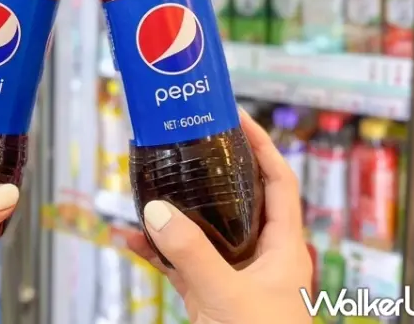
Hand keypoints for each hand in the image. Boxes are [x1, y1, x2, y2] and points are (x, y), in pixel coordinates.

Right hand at [128, 108, 311, 323]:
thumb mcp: (228, 297)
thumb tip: (157, 210)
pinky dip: (156, 252)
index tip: (236, 116)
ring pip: (203, 231)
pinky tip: (130, 240)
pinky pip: (180, 264)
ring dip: (175, 212)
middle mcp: (260, 256)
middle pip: (237, 199)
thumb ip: (191, 253)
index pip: (278, 180)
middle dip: (210, 172)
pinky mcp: (210, 297)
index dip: (261, 145)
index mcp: (283, 247)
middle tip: (185, 143)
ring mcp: (233, 276)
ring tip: (148, 186)